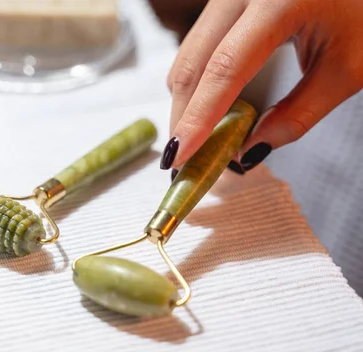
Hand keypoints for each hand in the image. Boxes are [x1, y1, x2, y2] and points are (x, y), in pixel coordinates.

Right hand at [160, 0, 362, 173]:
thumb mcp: (346, 69)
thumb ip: (299, 113)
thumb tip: (249, 151)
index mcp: (278, 2)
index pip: (225, 69)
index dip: (198, 117)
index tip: (181, 156)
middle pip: (192, 64)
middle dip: (183, 117)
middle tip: (184, 160)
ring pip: (187, 57)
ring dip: (186, 103)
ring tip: (196, 140)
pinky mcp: (223, 4)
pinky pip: (196, 48)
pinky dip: (196, 84)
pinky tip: (207, 110)